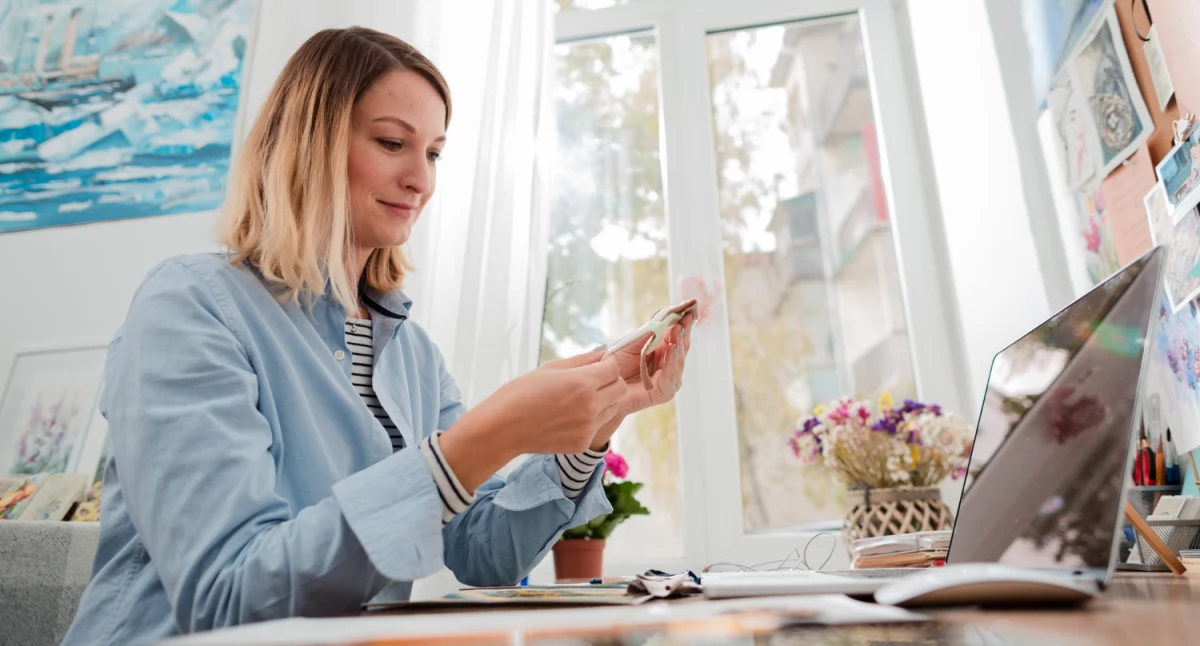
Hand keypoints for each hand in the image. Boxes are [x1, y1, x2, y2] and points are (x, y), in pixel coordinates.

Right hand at [441, 351, 625, 489]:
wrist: (503, 428)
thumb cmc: (521, 393)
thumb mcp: (550, 369)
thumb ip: (581, 360)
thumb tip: (603, 353)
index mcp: (582, 383)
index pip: (613, 368)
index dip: (607, 364)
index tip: (599, 364)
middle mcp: (590, 406)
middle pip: (619, 388)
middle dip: (610, 381)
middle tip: (592, 381)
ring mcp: (588, 427)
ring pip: (613, 408)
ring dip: (604, 400)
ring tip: (579, 400)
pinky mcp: (583, 443)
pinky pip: (598, 425)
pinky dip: (591, 419)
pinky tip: (569, 416)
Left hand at [608, 312, 694, 417]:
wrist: (605, 385)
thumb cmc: (617, 364)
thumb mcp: (634, 342)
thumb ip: (651, 330)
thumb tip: (663, 311)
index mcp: (664, 352)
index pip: (678, 336)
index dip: (684, 323)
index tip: (689, 308)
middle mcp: (669, 365)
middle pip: (681, 347)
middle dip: (684, 331)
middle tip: (686, 317)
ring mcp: (668, 379)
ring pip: (678, 360)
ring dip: (678, 344)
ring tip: (678, 329)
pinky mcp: (664, 392)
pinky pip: (670, 376)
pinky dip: (671, 362)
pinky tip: (672, 348)